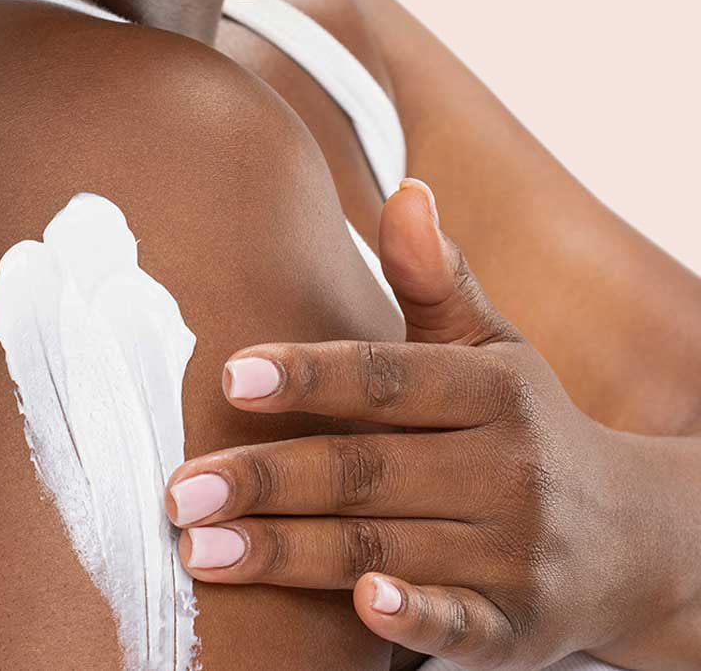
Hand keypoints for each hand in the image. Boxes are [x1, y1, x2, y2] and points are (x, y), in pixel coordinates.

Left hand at [164, 179, 643, 670]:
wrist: (637, 537)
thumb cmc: (526, 423)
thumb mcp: (492, 346)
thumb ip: (435, 278)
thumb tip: (406, 190)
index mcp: (491, 389)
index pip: (388, 377)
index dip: (310, 373)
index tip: (229, 374)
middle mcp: (506, 468)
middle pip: (367, 469)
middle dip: (268, 480)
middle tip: (179, 490)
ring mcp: (515, 552)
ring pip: (384, 547)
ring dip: (288, 553)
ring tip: (199, 549)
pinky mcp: (519, 627)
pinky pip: (463, 627)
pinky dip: (413, 617)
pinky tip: (358, 606)